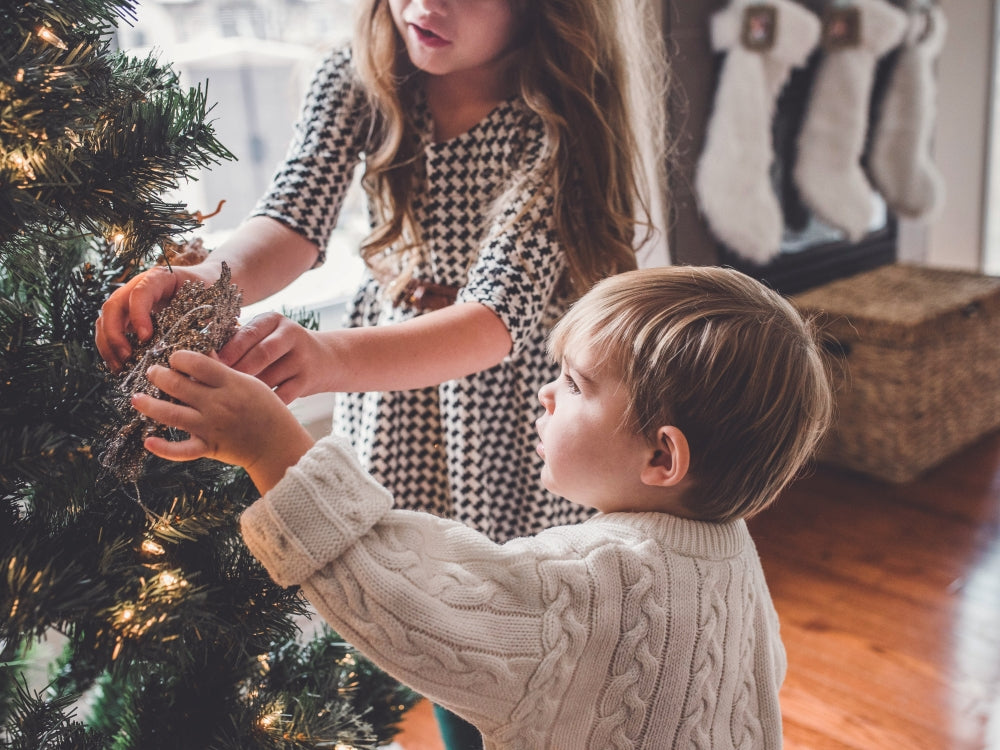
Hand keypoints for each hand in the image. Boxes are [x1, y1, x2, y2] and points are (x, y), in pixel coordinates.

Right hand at [95, 264, 219, 371]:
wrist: (205, 282)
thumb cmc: (208, 292)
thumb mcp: (209, 301)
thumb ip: (204, 321)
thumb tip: (204, 353)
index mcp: (160, 278)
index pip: (140, 292)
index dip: (138, 315)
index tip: (146, 338)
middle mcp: (138, 286)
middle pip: (114, 305)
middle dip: (115, 333)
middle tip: (127, 357)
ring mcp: (129, 300)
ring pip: (105, 318)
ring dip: (108, 344)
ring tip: (120, 366)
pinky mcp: (127, 315)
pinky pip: (109, 329)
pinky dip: (110, 348)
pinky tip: (119, 366)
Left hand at [131, 350, 313, 491]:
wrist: (278, 444)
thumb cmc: (267, 410)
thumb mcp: (251, 383)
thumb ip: (224, 372)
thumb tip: (201, 356)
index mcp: (230, 384)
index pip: (196, 363)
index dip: (179, 357)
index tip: (174, 358)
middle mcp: (217, 404)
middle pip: (178, 384)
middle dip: (159, 375)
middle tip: (152, 372)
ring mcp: (211, 427)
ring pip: (171, 414)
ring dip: (149, 405)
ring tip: (136, 398)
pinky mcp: (209, 447)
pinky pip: (181, 450)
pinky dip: (163, 448)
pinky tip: (148, 441)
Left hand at [219, 312, 332, 403]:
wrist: (325, 358)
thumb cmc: (280, 349)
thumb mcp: (265, 334)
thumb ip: (240, 341)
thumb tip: (204, 358)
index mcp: (274, 320)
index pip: (249, 333)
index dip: (229, 351)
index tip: (209, 366)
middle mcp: (292, 335)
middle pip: (261, 354)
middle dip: (238, 371)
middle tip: (216, 386)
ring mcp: (302, 358)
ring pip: (270, 378)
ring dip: (248, 391)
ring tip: (228, 400)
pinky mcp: (308, 380)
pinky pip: (282, 396)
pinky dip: (265, 404)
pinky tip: (250, 409)